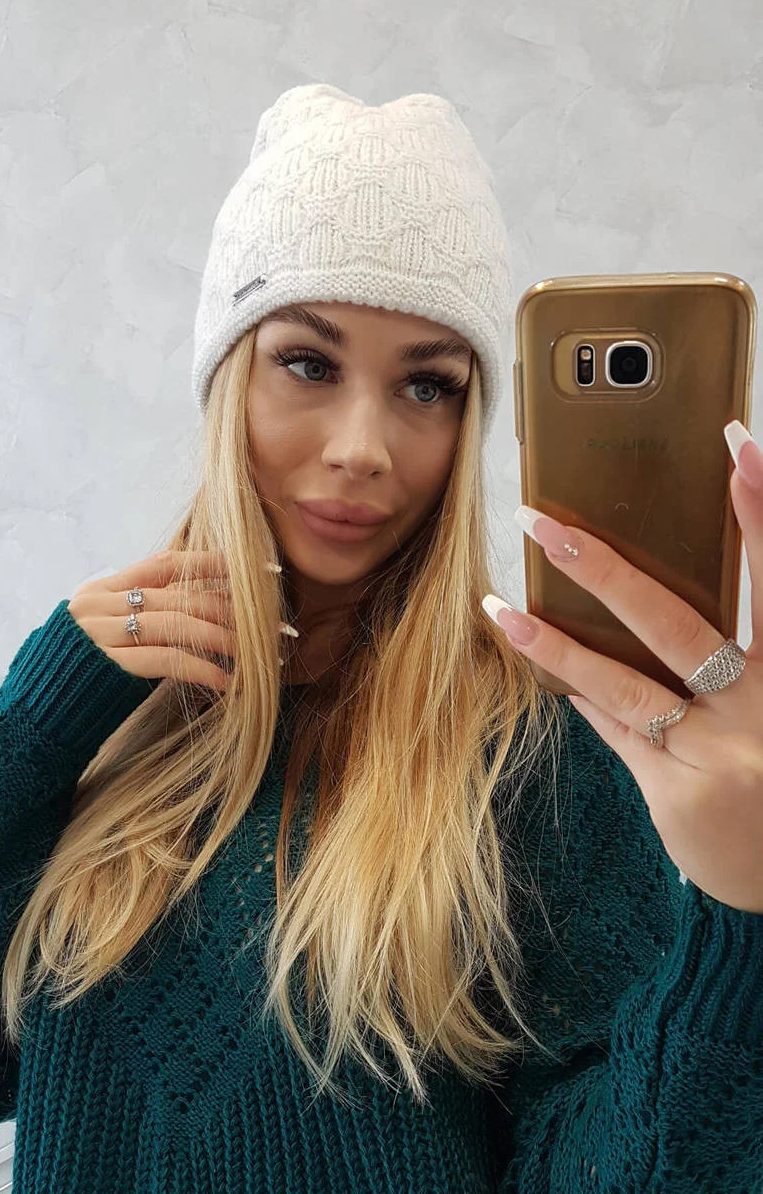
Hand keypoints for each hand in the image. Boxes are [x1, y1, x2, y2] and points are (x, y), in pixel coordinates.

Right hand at [69, 550, 295, 692]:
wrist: (33, 719)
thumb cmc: (79, 680)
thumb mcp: (106, 636)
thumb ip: (141, 618)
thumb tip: (200, 613)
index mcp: (101, 590)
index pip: (165, 564)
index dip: (210, 563)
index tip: (253, 570)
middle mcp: (99, 605)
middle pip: (179, 596)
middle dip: (230, 609)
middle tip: (269, 624)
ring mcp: (100, 634)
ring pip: (178, 624)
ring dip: (224, 639)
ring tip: (255, 655)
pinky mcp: (107, 666)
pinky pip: (167, 660)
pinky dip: (203, 669)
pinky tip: (227, 682)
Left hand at [482, 432, 762, 914]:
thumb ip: (747, 650)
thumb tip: (654, 587)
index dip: (760, 510)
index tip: (740, 445)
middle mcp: (758, 707)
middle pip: (673, 622)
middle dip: (603, 569)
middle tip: (543, 524)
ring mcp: (715, 751)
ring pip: (621, 682)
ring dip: (554, 642)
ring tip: (500, 607)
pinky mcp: (677, 791)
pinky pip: (617, 728)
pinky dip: (582, 692)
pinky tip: (542, 657)